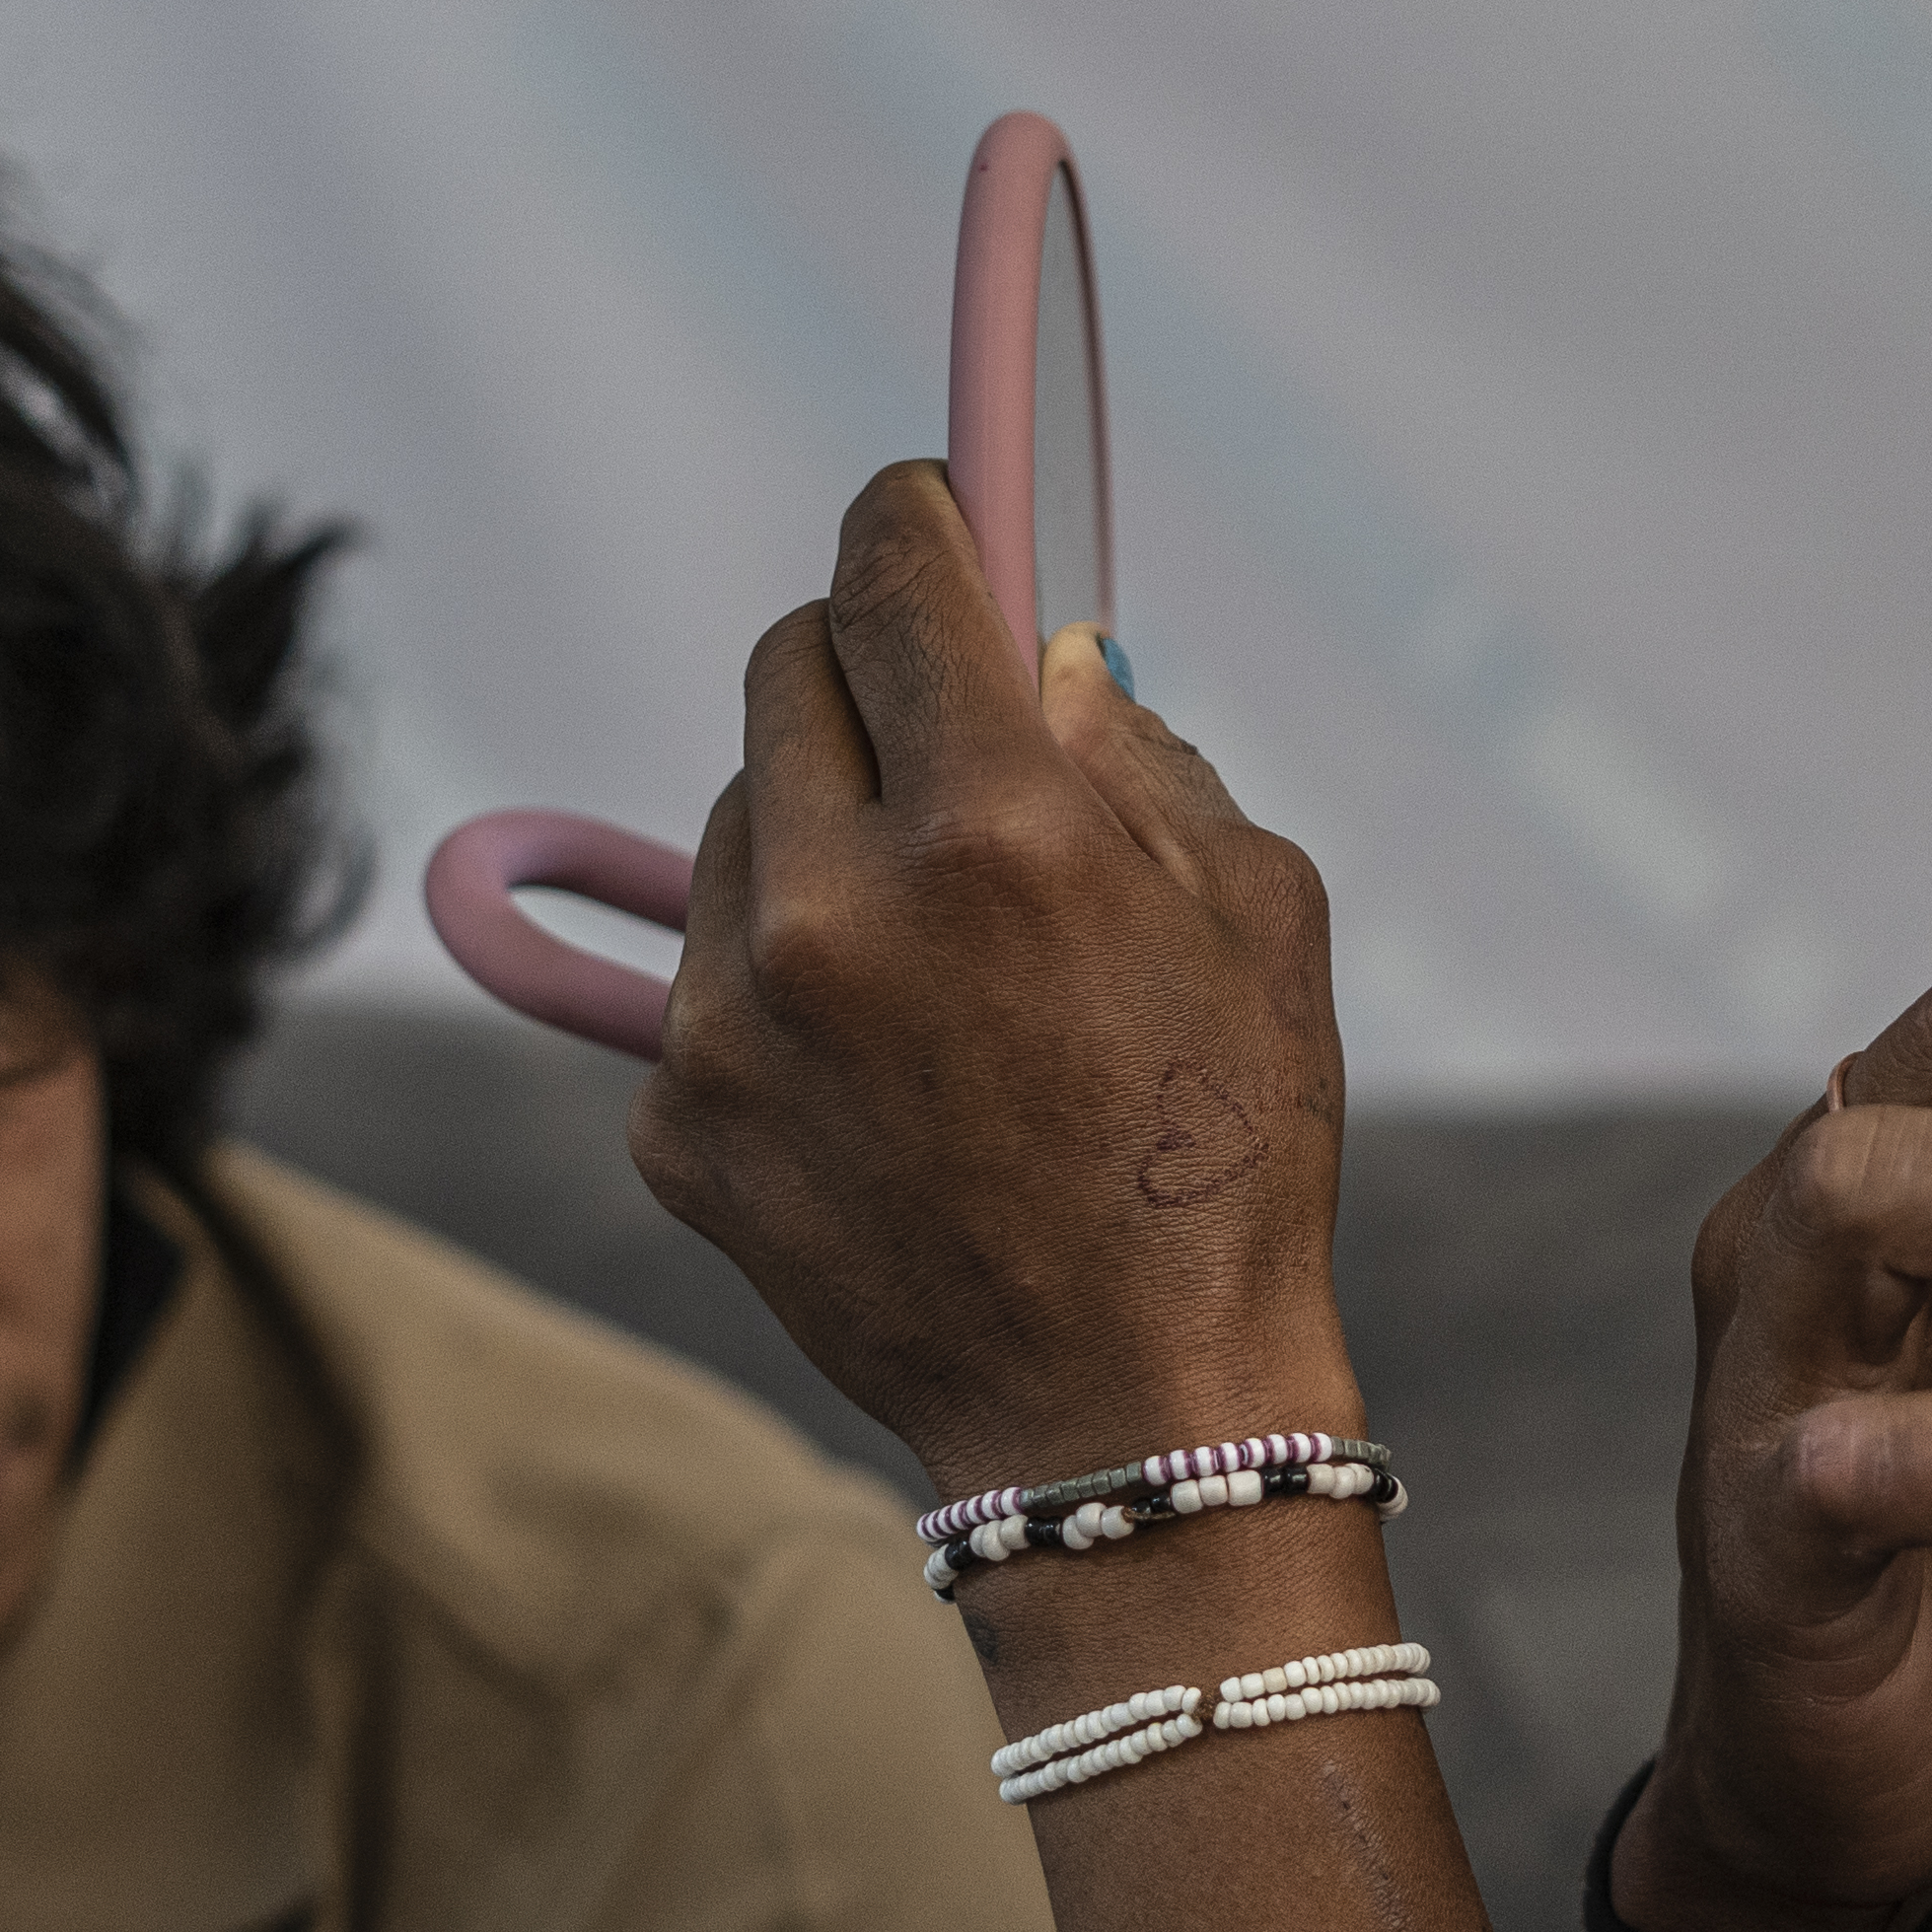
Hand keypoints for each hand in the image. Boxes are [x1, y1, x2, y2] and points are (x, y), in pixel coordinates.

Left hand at [633, 466, 1361, 1497]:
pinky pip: (700, 970)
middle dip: (863, 671)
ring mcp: (730, 1019)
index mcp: (993, 829)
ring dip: (814, 827)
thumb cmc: (1222, 1158)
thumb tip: (1041, 654)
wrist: (1126, 1418)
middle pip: (784, 671)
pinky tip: (885, 1058)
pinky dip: (778, 975)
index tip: (921, 514)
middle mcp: (833, 907)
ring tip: (930, 939)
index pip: (891, 573)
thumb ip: (1138, 752)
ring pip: (731, 817)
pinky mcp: (674, 1117)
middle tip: (938, 728)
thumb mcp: (1257, 914)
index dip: (911, 517)